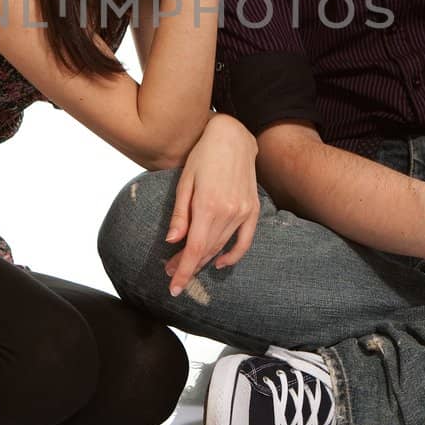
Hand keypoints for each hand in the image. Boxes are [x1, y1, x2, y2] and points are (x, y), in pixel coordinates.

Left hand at [161, 115, 258, 295]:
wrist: (232, 137)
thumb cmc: (202, 155)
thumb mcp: (184, 181)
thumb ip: (180, 214)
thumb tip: (172, 241)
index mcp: (208, 205)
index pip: (195, 249)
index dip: (183, 270)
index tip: (173, 287)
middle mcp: (229, 212)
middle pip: (207, 251)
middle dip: (187, 265)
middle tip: (170, 271)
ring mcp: (244, 212)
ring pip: (222, 247)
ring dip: (204, 261)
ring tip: (186, 265)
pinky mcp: (254, 209)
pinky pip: (245, 241)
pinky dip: (233, 256)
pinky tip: (218, 262)